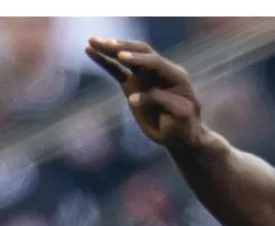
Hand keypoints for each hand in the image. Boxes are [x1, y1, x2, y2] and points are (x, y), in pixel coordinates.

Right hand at [85, 37, 201, 147]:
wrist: (180, 135)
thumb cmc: (184, 126)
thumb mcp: (180, 115)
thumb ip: (161, 101)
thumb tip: (132, 98)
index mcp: (175, 75)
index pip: (156, 62)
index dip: (139, 59)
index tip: (121, 58)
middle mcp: (159, 71)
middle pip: (140, 52)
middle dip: (123, 47)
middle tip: (106, 44)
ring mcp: (145, 76)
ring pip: (126, 57)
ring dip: (109, 49)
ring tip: (92, 40)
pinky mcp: (132, 85)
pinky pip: (116, 70)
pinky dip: (104, 61)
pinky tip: (90, 51)